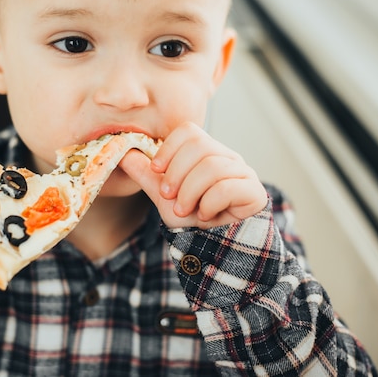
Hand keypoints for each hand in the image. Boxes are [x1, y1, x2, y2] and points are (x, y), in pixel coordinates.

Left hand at [120, 122, 266, 228]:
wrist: (215, 246)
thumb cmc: (192, 218)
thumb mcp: (163, 196)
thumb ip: (145, 174)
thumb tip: (123, 153)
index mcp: (206, 152)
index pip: (188, 130)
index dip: (168, 148)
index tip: (156, 170)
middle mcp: (226, 157)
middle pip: (199, 145)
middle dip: (176, 173)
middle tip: (168, 195)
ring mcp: (243, 172)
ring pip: (212, 167)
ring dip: (189, 192)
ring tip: (183, 210)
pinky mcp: (254, 192)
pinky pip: (228, 187)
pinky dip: (209, 203)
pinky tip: (205, 215)